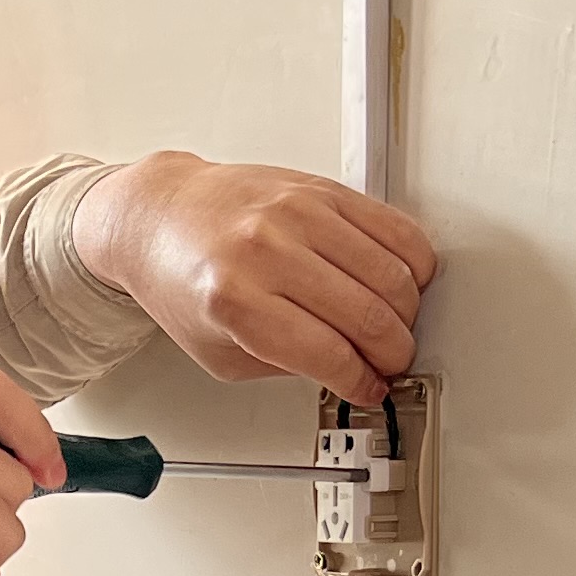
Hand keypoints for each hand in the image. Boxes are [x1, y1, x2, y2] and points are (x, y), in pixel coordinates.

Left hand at [75, 150, 436, 404]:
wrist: (161, 215)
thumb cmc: (181, 280)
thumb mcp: (219, 350)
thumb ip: (287, 365)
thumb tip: (351, 372)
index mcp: (236, 302)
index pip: (330, 354)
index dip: (363, 381)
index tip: (373, 386)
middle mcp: (267, 252)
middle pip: (369, 316)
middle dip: (393, 352)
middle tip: (392, 362)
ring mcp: (297, 214)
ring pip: (392, 274)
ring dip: (407, 312)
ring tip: (394, 326)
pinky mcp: (321, 189)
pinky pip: (395, 227)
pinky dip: (414, 263)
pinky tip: (403, 281)